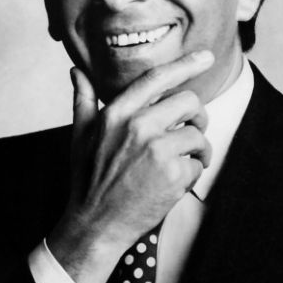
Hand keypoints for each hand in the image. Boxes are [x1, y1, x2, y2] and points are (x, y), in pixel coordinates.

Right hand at [47, 50, 213, 282]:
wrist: (95, 225)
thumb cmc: (87, 178)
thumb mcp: (80, 135)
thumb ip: (83, 99)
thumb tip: (76, 71)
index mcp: (117, 113)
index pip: (157, 78)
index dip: (186, 64)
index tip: (206, 57)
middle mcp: (138, 126)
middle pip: (189, 102)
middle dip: (197, 116)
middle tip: (192, 131)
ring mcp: (158, 151)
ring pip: (199, 134)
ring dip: (198, 149)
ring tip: (181, 162)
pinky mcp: (174, 175)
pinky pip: (199, 163)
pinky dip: (193, 173)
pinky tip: (174, 183)